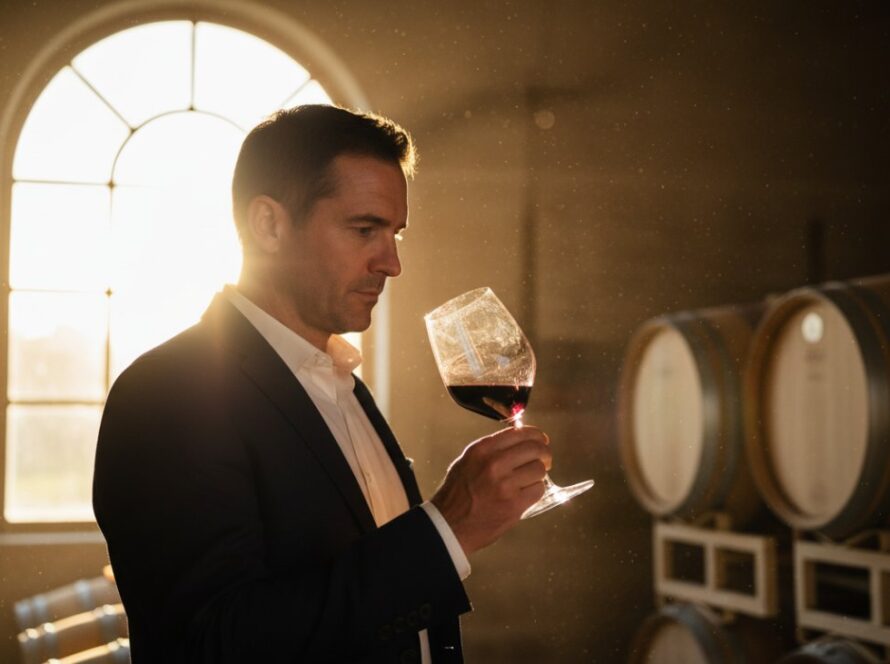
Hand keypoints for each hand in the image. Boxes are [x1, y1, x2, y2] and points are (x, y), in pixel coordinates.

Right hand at [431, 426, 551, 555]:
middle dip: (544, 453)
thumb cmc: (457, 493)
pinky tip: (525, 493)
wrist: (449, 524)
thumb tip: (520, 440)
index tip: (541, 439)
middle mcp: (494, 463)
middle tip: (545, 459)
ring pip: (539, 469)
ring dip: (538, 474)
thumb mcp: (467, 460)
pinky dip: (535, 490)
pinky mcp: (514, 505)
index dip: (536, 435)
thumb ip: (492, 449)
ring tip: (529, 479)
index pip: (520, 433)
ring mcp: (505, 485)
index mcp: (482, 450)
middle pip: (535, 449)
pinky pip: (538, 490)